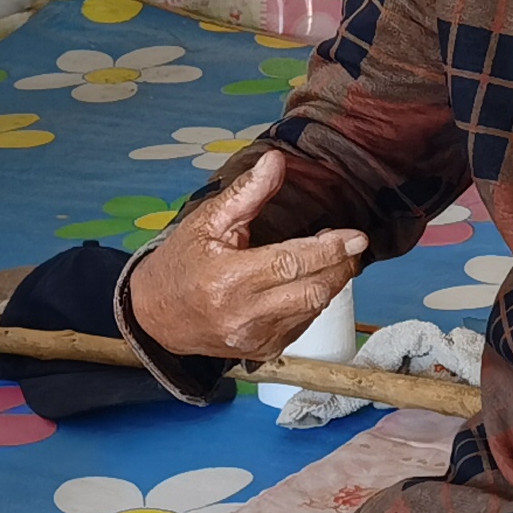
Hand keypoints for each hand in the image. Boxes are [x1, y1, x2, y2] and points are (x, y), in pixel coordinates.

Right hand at [123, 154, 367, 364]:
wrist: (155, 316)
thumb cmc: (181, 263)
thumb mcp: (206, 222)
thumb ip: (246, 194)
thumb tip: (276, 162)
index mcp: (229, 279)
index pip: (292, 263)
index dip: (329, 249)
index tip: (356, 237)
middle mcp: (245, 315)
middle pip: (313, 291)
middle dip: (339, 267)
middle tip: (348, 246)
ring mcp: (256, 337)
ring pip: (313, 309)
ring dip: (330, 283)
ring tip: (331, 259)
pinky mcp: (264, 350)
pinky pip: (303, 324)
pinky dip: (313, 301)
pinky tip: (307, 283)